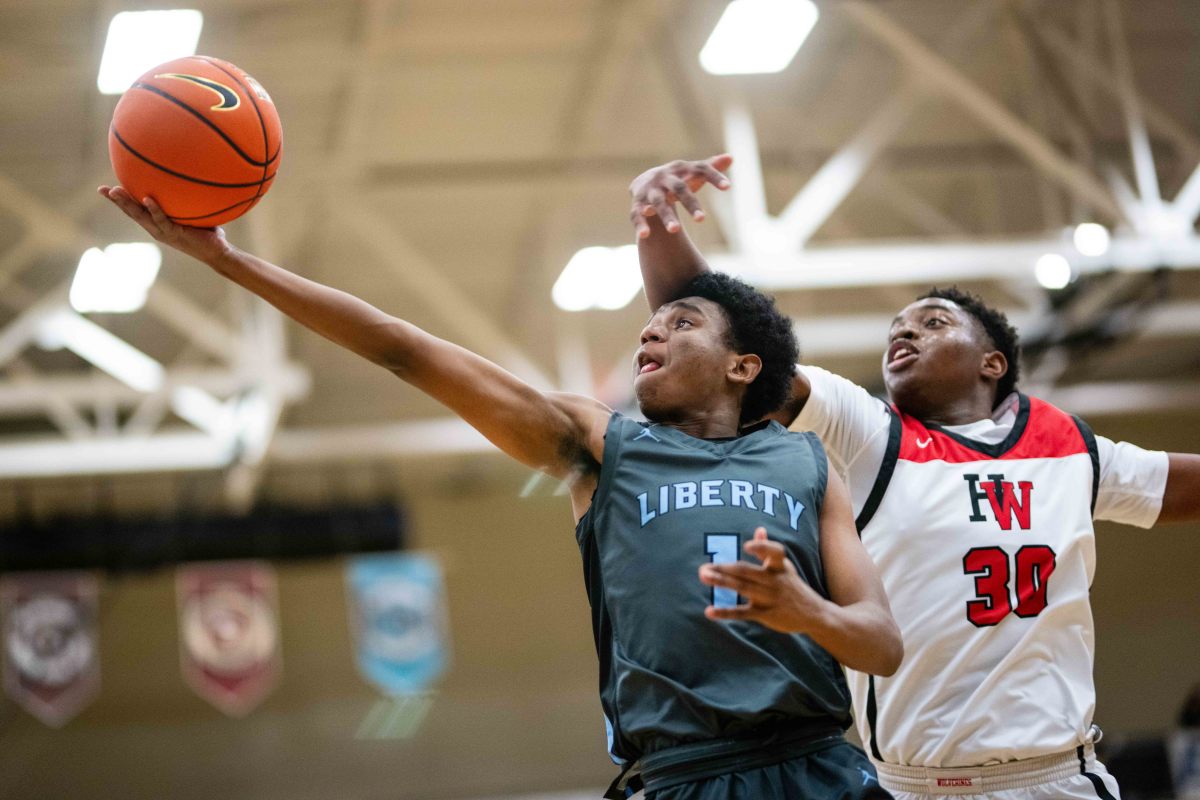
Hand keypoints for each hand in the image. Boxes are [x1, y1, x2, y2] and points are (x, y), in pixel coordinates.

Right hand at [97, 186, 231, 265]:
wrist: (217, 252)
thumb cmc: (206, 232)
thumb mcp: (192, 214)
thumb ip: (185, 200)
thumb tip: (188, 176)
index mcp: (157, 223)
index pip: (135, 211)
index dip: (120, 201)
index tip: (106, 189)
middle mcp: (156, 228)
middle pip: (132, 213)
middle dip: (116, 201)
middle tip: (102, 190)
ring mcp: (164, 232)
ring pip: (141, 216)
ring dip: (127, 204)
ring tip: (115, 191)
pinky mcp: (174, 234)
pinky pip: (162, 220)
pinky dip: (154, 209)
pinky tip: (147, 198)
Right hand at [629, 154, 731, 238]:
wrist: (645, 181)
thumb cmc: (677, 179)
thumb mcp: (692, 172)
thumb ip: (711, 167)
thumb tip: (730, 157)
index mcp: (681, 169)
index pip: (701, 169)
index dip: (714, 176)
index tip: (728, 187)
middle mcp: (665, 177)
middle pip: (679, 188)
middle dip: (690, 203)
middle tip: (702, 219)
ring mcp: (650, 190)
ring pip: (658, 203)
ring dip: (666, 215)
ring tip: (676, 230)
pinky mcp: (637, 204)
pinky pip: (637, 215)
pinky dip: (641, 224)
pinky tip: (645, 235)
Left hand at [699, 527, 827, 633]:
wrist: (814, 614)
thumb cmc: (793, 586)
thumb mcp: (784, 567)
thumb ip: (768, 550)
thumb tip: (758, 530)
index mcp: (780, 566)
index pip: (774, 553)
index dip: (762, 548)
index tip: (747, 546)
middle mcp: (775, 580)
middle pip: (747, 571)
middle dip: (724, 568)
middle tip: (703, 568)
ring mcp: (770, 598)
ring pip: (742, 588)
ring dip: (722, 582)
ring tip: (704, 577)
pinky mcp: (766, 614)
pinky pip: (743, 613)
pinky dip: (725, 612)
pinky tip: (709, 611)